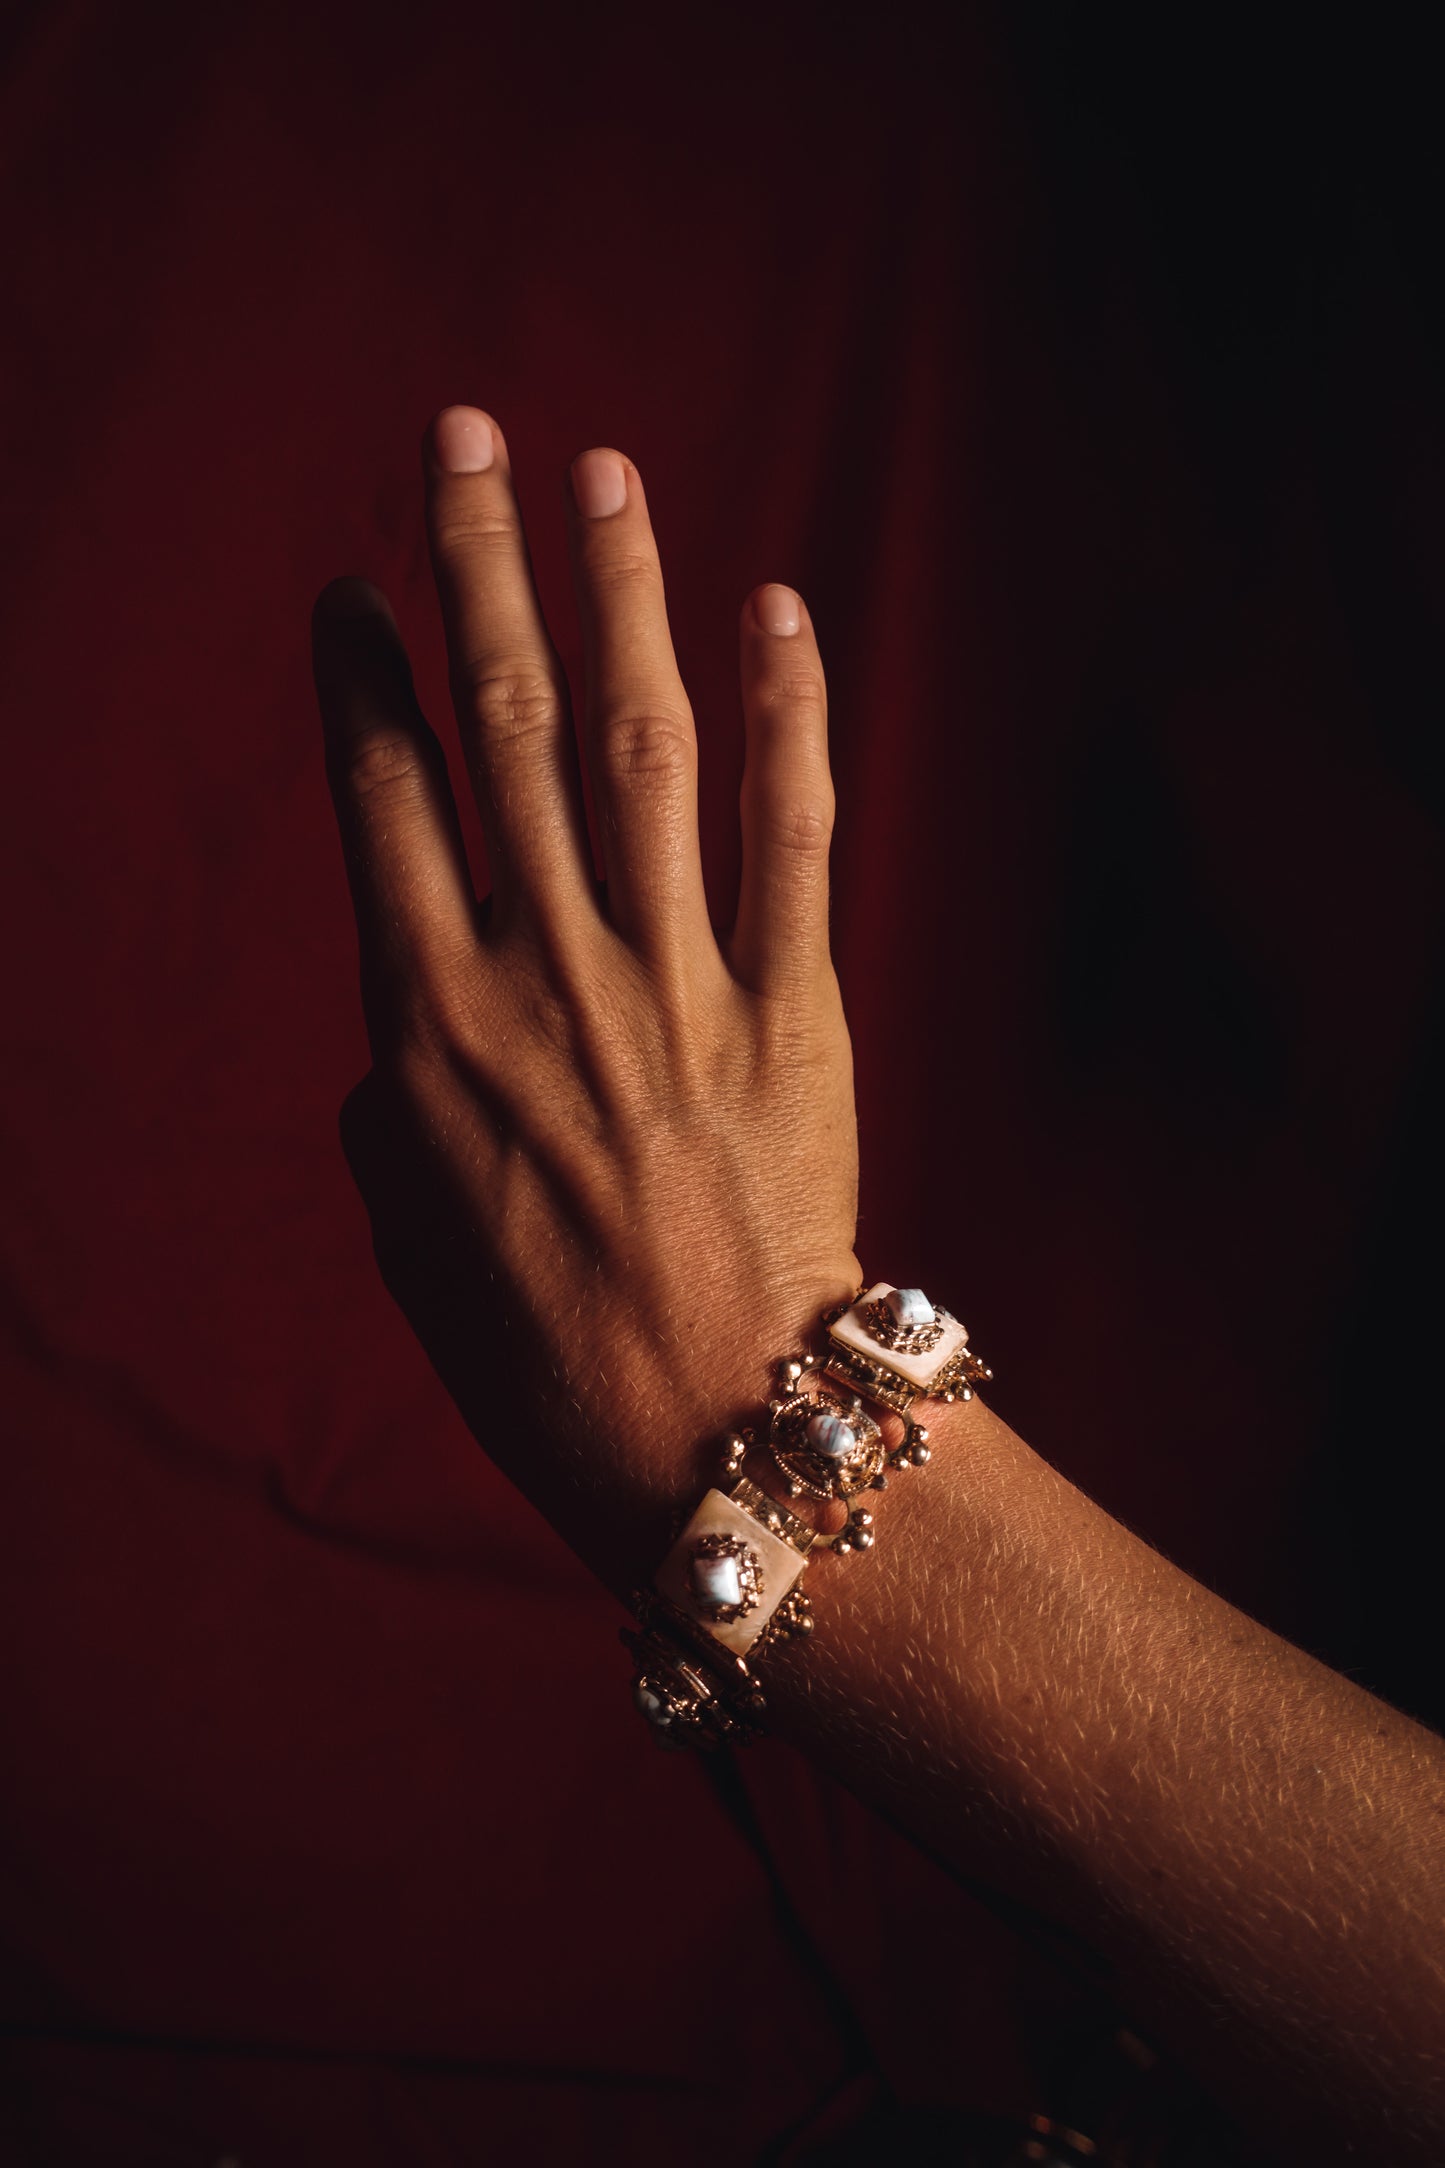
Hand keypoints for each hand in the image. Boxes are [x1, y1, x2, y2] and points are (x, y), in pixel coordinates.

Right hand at [310, 407, 861, 1596]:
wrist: (713, 1431)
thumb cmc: (542, 1357)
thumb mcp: (412, 1238)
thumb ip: (394, 1110)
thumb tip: (404, 1043)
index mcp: (429, 1026)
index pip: (386, 800)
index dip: (367, 676)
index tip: (355, 586)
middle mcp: (545, 972)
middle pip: (503, 729)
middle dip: (476, 568)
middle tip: (462, 437)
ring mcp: (675, 980)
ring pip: (643, 746)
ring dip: (622, 596)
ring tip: (601, 472)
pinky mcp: (794, 1008)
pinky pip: (791, 835)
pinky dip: (789, 716)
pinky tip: (777, 609)